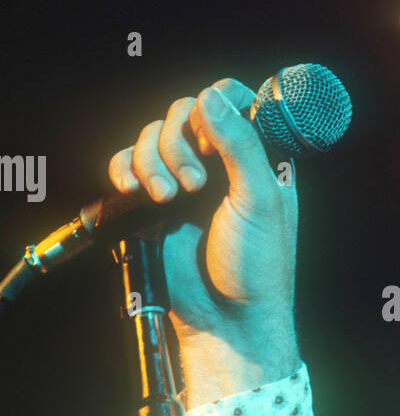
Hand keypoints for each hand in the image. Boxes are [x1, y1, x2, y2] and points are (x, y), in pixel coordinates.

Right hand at [108, 78, 299, 402]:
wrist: (225, 319)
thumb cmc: (257, 265)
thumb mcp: (259, 200)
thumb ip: (240, 145)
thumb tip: (210, 97)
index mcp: (257, 155)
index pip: (233, 98)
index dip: (216, 105)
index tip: (213, 138)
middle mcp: (220, 161)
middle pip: (184, 111)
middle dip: (179, 142)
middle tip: (193, 185)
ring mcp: (184, 179)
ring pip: (151, 135)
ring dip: (152, 160)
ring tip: (167, 198)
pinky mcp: (150, 201)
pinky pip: (125, 164)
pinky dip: (124, 169)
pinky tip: (137, 192)